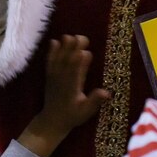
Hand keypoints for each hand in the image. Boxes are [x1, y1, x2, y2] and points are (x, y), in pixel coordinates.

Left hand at [21, 35, 108, 154]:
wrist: (52, 120)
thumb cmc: (73, 115)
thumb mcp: (87, 111)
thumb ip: (95, 101)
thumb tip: (106, 92)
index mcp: (72, 89)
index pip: (76, 75)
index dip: (80, 64)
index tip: (86, 53)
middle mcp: (62, 82)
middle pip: (68, 63)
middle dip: (73, 50)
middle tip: (81, 37)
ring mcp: (54, 78)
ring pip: (59, 60)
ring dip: (63, 48)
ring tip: (68, 36)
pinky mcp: (50, 76)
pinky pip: (50, 62)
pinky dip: (51, 52)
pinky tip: (54, 41)